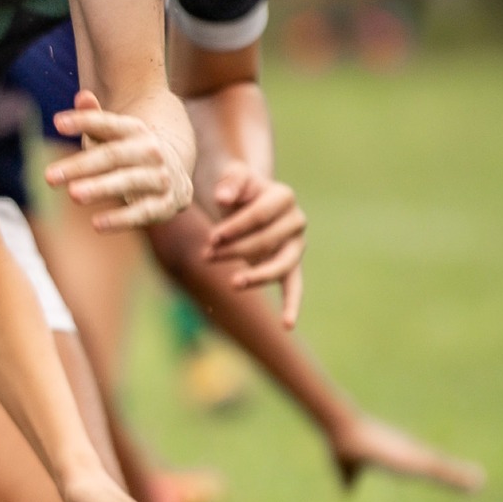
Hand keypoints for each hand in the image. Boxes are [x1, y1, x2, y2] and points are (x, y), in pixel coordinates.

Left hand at [44, 90, 193, 228]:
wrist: (175, 172)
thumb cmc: (129, 152)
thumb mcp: (112, 134)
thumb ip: (94, 117)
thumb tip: (82, 96)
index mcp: (134, 130)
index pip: (107, 124)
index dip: (84, 121)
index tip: (57, 123)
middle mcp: (150, 150)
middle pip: (112, 156)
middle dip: (80, 166)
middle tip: (49, 177)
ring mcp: (160, 176)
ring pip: (129, 181)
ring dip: (101, 188)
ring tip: (73, 194)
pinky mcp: (167, 203)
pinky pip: (144, 212)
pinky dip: (121, 219)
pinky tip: (96, 224)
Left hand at [203, 160, 306, 327]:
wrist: (247, 199)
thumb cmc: (238, 189)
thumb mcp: (232, 177)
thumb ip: (230, 181)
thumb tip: (223, 197)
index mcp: (284, 196)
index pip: (259, 215)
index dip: (235, 227)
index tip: (212, 237)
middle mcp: (296, 221)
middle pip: (266, 241)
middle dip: (234, 250)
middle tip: (206, 254)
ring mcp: (296, 245)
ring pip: (280, 266)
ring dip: (256, 276)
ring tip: (233, 283)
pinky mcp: (291, 264)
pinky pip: (295, 286)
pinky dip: (292, 305)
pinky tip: (287, 325)